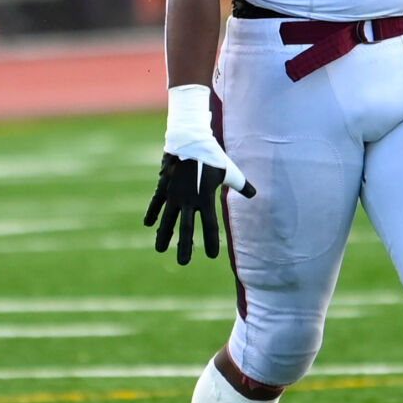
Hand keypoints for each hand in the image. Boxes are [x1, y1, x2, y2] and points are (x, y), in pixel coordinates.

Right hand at [144, 149, 254, 263]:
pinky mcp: (163, 186)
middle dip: (184, 247)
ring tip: (160, 250)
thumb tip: (254, 194)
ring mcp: (173, 193)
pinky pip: (156, 203)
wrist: (189, 139)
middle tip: (183, 263)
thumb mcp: (229, 171)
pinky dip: (152, 213)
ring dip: (164, 235)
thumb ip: (241, 184)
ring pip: (167, 219)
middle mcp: (188, 199)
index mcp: (205, 198)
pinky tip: (148, 224)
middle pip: (185, 229)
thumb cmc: (212, 156)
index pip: (209, 226)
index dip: (210, 241)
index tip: (211, 256)